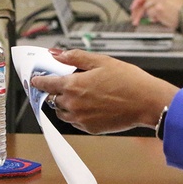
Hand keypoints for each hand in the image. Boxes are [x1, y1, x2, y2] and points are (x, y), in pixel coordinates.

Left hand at [29, 49, 178, 133]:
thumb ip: (76, 57)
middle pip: (53, 98)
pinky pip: (75, 122)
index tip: (35, 79)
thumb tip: (57, 54)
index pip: (46, 83)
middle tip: (63, 84)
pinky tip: (90, 105)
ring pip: (62, 112)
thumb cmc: (128, 81)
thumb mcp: (101, 61)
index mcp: (73, 86)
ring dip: (64, 104)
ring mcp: (81, 119)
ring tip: (79, 95)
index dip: (39, 80)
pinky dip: (77, 114)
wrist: (147, 103)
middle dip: (55, 91)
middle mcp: (73, 104)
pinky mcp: (90, 129)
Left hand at [130, 0, 182, 28]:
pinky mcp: (159, 7)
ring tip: (158, 17)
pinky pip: (150, 13)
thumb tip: (147, 2)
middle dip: (138, 8)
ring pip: (147, 6)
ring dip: (150, 14)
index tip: (136, 5)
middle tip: (134, 16)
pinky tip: (159, 19)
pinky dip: (153, 17)